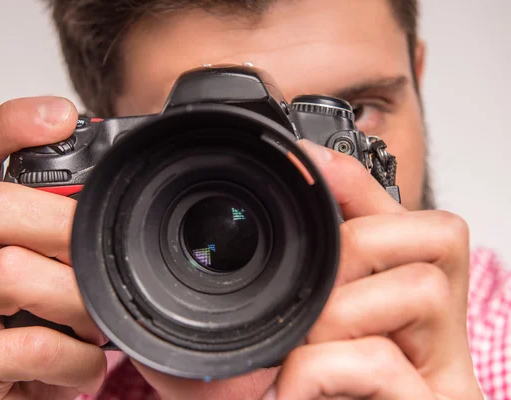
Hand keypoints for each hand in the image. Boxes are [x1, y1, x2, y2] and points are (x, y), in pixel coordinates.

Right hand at [0, 98, 109, 398]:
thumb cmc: (33, 334)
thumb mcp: (51, 275)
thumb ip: (66, 236)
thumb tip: (120, 199)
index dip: (10, 126)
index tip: (63, 113)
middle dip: (62, 226)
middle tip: (100, 255)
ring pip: (11, 271)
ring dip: (77, 298)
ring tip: (95, 322)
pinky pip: (32, 343)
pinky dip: (75, 356)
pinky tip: (81, 364)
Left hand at [131, 140, 482, 399]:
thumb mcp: (259, 340)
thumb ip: (249, 298)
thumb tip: (190, 253)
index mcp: (392, 294)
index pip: (396, 211)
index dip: (353, 177)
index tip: (305, 155)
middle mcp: (431, 324)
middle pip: (428, 234)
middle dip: (349, 253)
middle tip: (302, 310)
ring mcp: (441, 366)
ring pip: (420, 288)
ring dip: (336, 316)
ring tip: (298, 356)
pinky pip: (382, 360)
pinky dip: (321, 370)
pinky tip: (295, 390)